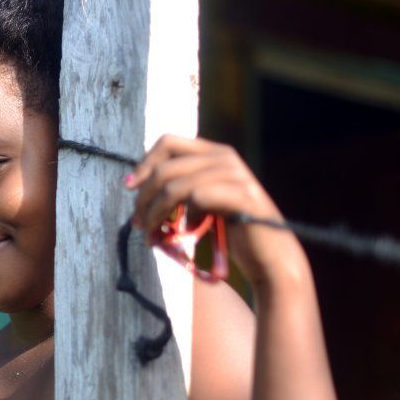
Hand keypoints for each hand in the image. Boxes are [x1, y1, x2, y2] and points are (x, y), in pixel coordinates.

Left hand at [124, 134, 304, 288]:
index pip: (168, 142)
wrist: (270, 257)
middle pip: (166, 168)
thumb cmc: (233, 231)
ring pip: (176, 185)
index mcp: (215, 153)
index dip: (144, 163)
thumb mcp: (203, 202)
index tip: (129, 187)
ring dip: (156, 212)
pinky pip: (198, 197)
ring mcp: (237, 175)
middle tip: (138, 222)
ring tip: (150, 232)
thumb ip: (180, 188)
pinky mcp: (243, 197)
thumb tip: (139, 188)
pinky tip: (185, 232)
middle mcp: (226, 158)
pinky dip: (181, 217)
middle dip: (145, 197)